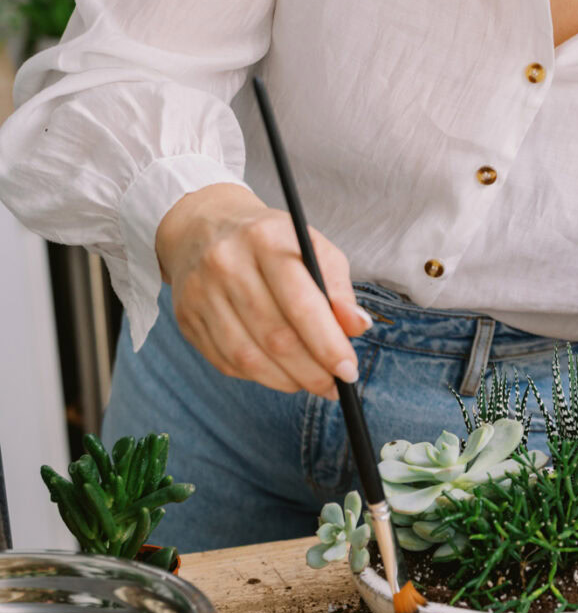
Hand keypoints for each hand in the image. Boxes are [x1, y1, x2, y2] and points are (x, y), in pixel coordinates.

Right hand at [155, 182, 371, 398]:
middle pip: (275, 336)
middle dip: (312, 371)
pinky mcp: (185, 316)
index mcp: (265, 239)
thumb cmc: (272, 242)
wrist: (205, 227)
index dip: (328, 344)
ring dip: (286, 380)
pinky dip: (258, 375)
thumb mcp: (312, 247)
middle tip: (334, 385)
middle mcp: (226, 263)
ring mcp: (200, 292)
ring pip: (248, 357)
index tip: (349, 369)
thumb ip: (338, 288)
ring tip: (310, 381)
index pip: (301, 303)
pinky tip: (278, 371)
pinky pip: (225, 362)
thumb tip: (357, 327)